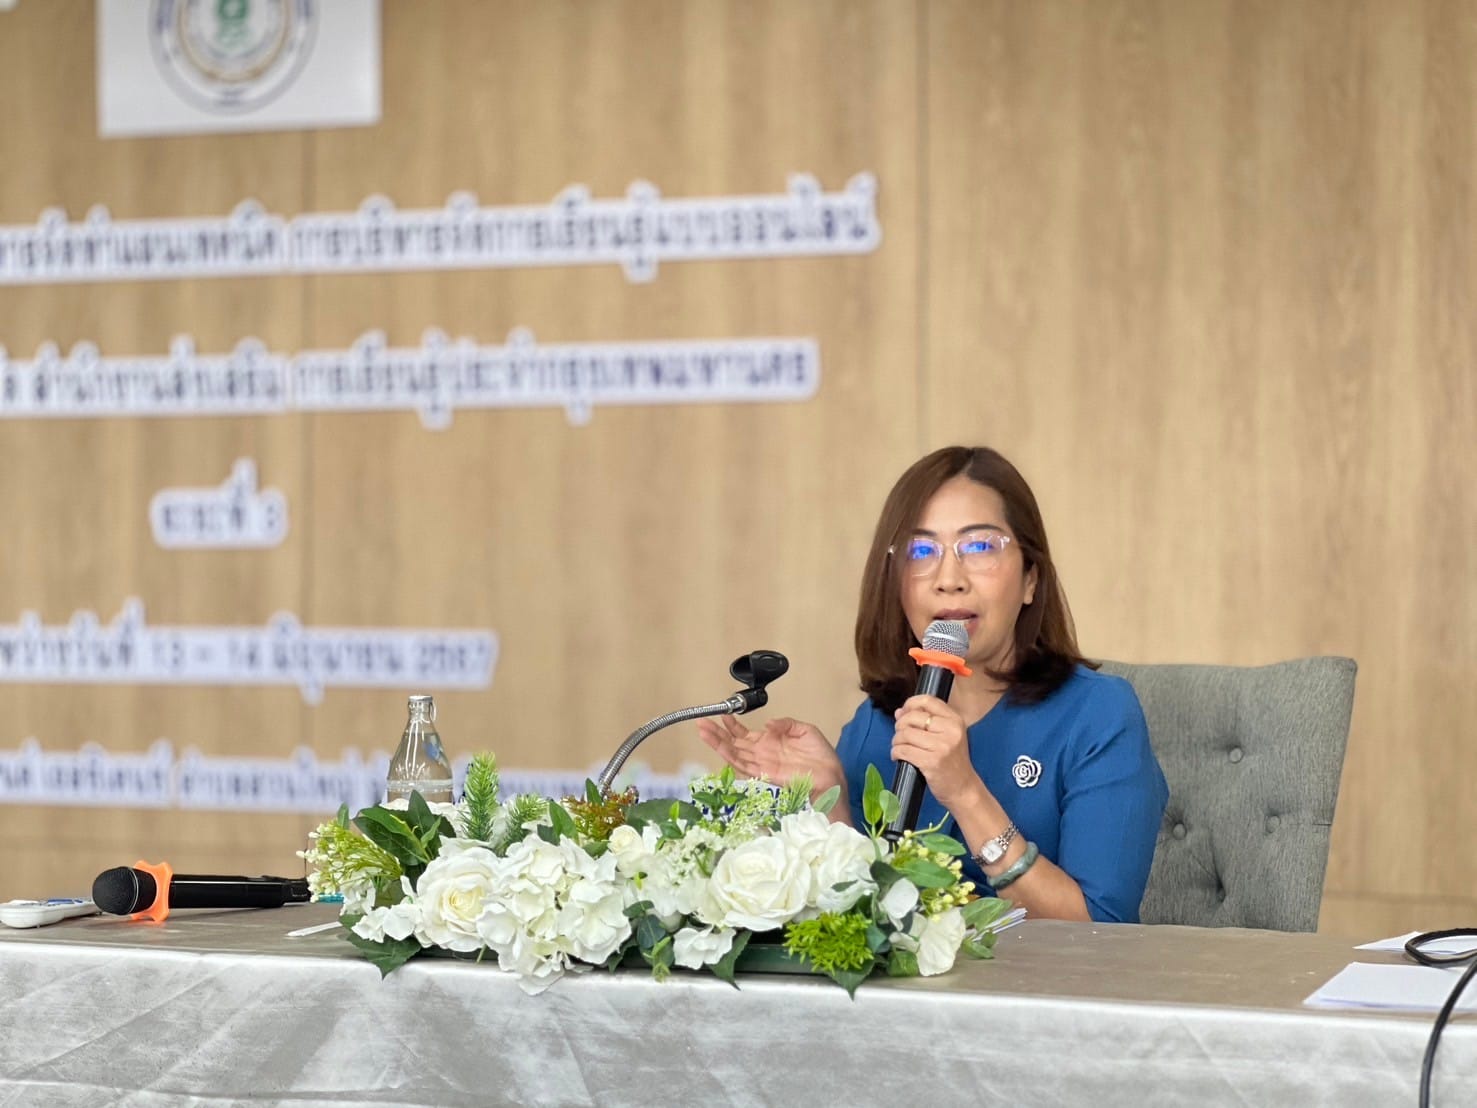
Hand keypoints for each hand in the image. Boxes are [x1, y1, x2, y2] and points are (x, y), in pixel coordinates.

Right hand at [696, 715, 843, 791]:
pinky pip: (743, 766)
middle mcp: (761, 754)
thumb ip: (785, 724)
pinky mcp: (764, 774)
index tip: (721, 714)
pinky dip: (731, 756)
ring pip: (733, 753)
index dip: (731, 725)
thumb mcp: (804, 729)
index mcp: (769, 743)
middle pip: (732, 743)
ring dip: (717, 742)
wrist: (829, 774)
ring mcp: (761, 764)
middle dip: (716, 733)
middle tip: (702, 722)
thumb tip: (767, 723)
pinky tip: (721, 748)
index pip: (744, 734)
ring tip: (703, 730)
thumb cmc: (820, 755)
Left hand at [891, 695, 983, 810]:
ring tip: (900, 747)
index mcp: (955, 720)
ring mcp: (942, 746)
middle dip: (900, 725)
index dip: (910, 704)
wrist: (963, 788)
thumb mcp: (947, 736)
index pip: (927, 700)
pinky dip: (896, 753)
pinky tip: (898, 756)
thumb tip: (899, 712)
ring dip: (896, 741)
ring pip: (905, 734)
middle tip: (900, 735)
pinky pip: (903, 750)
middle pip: (912, 717)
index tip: (903, 713)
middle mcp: (950, 730)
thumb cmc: (952, 761)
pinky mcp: (931, 762)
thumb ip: (925, 721)